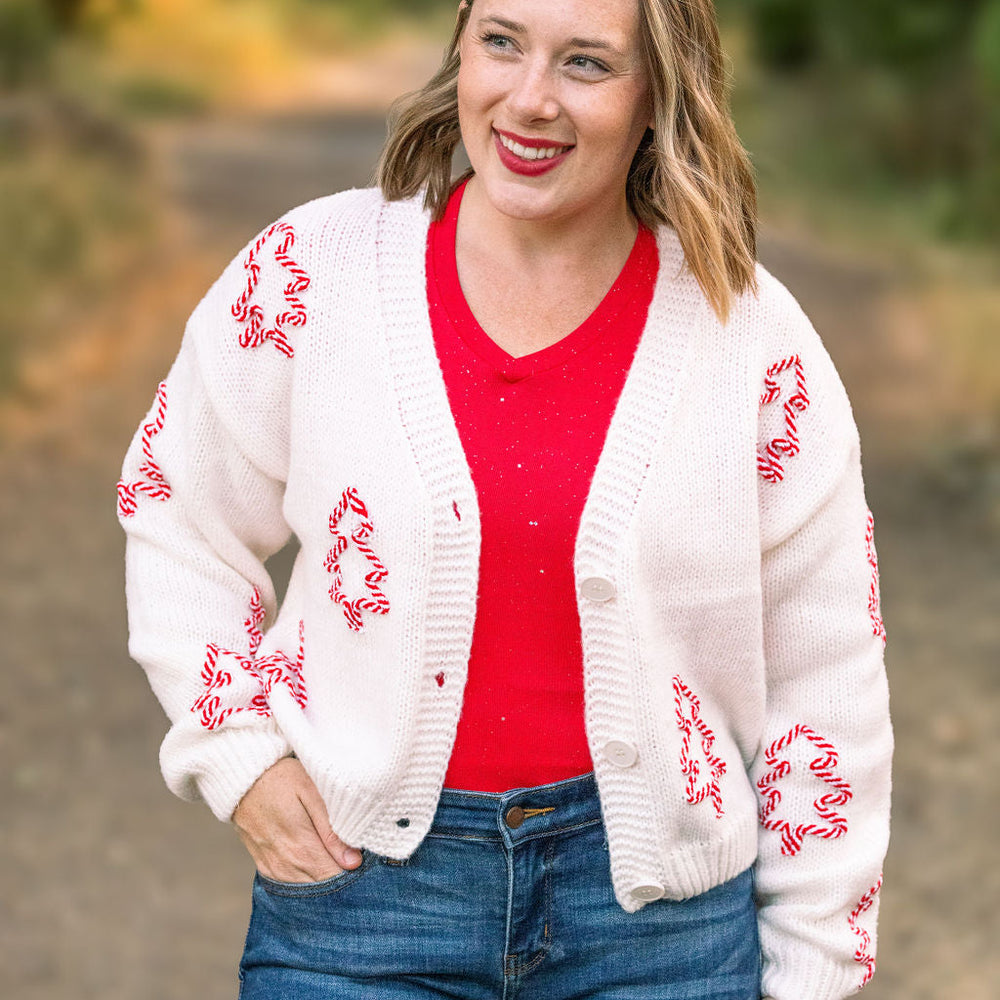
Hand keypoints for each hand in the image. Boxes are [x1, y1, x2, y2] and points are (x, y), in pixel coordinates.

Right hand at [232, 757, 361, 881]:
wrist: (242, 777)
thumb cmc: (282, 778)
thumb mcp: (312, 794)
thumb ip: (332, 830)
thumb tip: (353, 862)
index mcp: (302, 848)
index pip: (335, 879)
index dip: (353, 873)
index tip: (362, 858)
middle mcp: (286, 865)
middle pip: (322, 886)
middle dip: (340, 876)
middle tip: (352, 855)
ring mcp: (273, 868)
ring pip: (306, 887)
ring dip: (323, 877)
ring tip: (335, 854)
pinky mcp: (264, 865)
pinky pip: (290, 882)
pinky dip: (306, 876)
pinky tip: (315, 860)